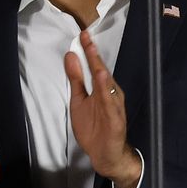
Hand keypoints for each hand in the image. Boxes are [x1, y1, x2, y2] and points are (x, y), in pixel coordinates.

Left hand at [64, 31, 141, 187]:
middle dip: (95, 56)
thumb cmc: (94, 126)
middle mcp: (110, 94)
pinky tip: (102, 83)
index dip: (89, 51)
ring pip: (108, 87)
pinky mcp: (115, 120)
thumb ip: (76, 78)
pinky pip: (111, 106)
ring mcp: (114, 107)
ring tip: (94, 59)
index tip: (82, 34)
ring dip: (102, 74)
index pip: (95, 66)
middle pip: (102, 72)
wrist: (105, 153)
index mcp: (102, 88)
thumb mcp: (79, 99)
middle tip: (86, 38)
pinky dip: (107, 94)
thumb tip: (70, 55)